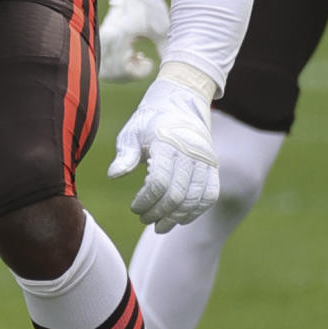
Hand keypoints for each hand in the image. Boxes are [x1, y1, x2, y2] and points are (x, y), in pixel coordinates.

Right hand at [99, 0, 169, 81]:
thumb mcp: (161, 30)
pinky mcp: (101, 39)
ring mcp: (102, 39)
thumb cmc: (151, 7)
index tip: (149, 61)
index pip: (124, 69)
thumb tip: (171, 70)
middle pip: (113, 73)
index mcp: (120, 36)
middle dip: (130, 74)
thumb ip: (165, 51)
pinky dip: (116, 63)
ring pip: (106, 69)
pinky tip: (129, 54)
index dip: (140, 72)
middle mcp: (107, 39)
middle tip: (144, 62)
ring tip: (136, 58)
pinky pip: (104, 60)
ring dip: (122, 70)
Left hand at [108, 64, 218, 232]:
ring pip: (195, 198)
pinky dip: (197, 211)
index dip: (145, 200)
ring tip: (160, 226)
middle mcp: (190, 152)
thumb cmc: (150, 121)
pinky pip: (210, 195)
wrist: (181, 102)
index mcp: (167, 142)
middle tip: (144, 219)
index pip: (158, 181)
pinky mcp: (213, 166)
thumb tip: (114, 175)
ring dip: (177, 217)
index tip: (134, 207)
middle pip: (177, 194)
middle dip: (158, 212)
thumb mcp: (132, 132)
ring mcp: (205, 159)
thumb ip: (125, 154)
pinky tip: (181, 219)